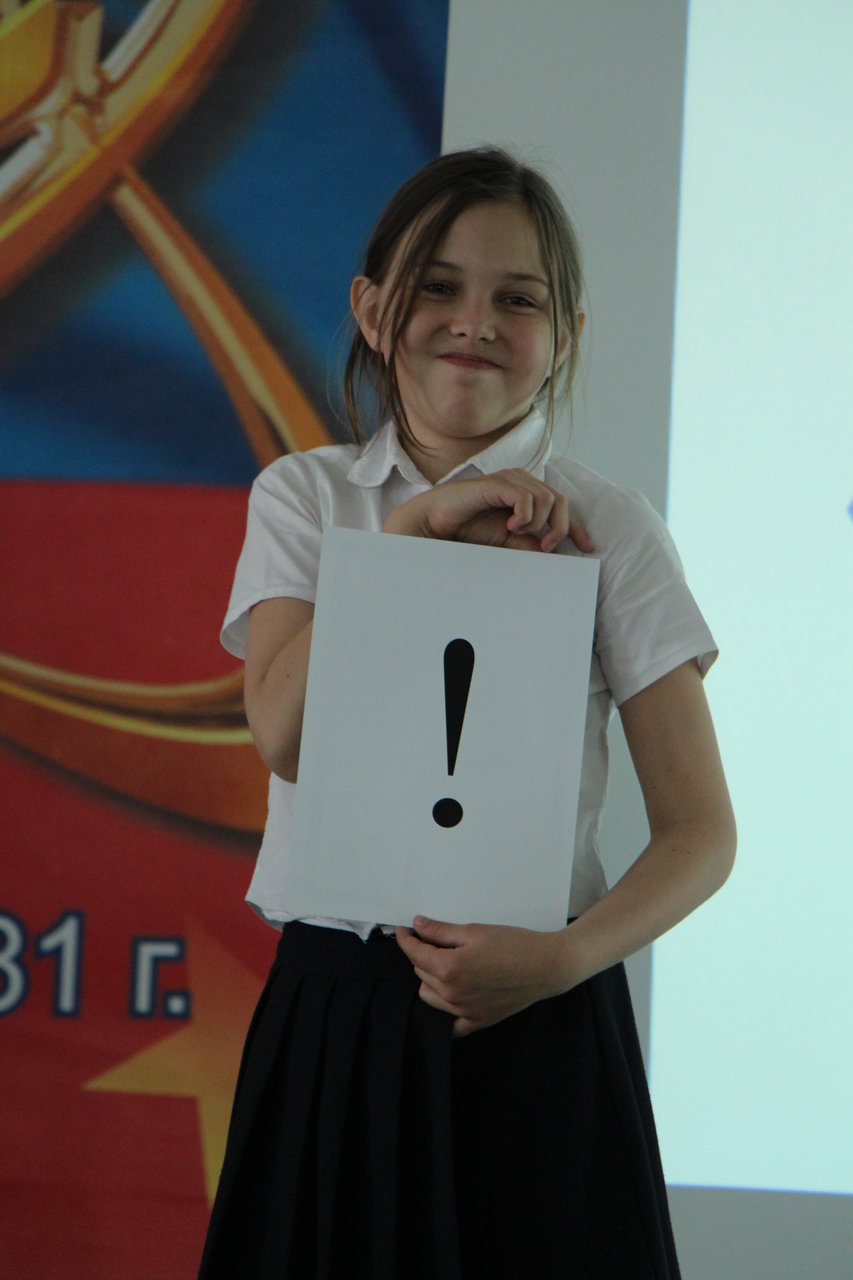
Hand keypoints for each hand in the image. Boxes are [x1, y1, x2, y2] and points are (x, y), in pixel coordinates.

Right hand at [383, 469, 592, 553]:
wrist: (438, 524)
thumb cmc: (469, 530)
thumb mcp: (507, 542)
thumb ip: (529, 543)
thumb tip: (554, 552)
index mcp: (527, 495)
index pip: (561, 507)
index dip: (576, 527)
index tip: (588, 548)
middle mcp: (522, 482)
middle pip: (561, 500)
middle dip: (560, 527)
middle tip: (544, 547)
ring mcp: (510, 480)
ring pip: (548, 499)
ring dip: (537, 523)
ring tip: (516, 532)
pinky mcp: (498, 483)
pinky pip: (527, 498)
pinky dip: (524, 516)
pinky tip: (509, 524)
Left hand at [395, 915, 570, 1036]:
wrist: (546, 967)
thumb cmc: (514, 944)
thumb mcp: (475, 931)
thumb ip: (441, 931)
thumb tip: (417, 925)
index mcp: (449, 968)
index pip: (415, 953)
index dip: (406, 938)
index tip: (403, 929)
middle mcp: (452, 994)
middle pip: (420, 972)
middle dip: (422, 954)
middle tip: (433, 939)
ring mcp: (464, 1011)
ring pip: (429, 996)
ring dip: (429, 979)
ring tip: (444, 964)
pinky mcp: (477, 1021)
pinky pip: (449, 1024)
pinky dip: (443, 1011)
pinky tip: (447, 998)